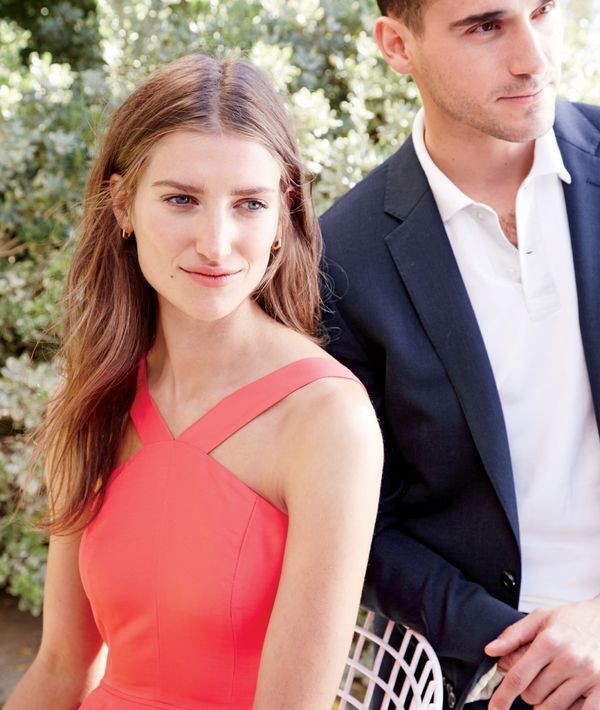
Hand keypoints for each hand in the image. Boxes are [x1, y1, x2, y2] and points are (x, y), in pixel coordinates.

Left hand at [485, 597, 599, 709]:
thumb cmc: (573, 619)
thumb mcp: (541, 617)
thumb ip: (514, 634)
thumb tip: (490, 651)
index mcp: (549, 642)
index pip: (519, 677)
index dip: (503, 696)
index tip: (494, 708)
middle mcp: (569, 660)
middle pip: (533, 695)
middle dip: (528, 692)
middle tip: (537, 678)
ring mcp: (588, 676)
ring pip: (553, 708)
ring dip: (547, 703)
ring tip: (554, 684)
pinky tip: (568, 699)